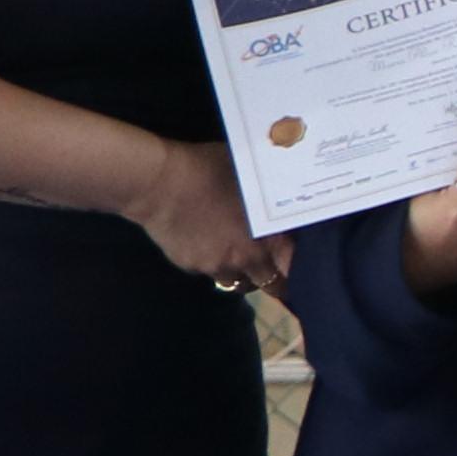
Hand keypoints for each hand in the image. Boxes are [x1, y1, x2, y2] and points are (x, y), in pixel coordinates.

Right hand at [124, 138, 289, 295]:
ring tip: (238, 252)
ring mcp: (212, 266)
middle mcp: (241, 261)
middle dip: (271, 276)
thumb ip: (270, 200)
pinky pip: (207, 270)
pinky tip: (206, 240)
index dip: (297, 271)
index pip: (291, 271)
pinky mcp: (188, 265)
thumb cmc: (209, 170)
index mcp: (263, 241)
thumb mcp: (252, 180)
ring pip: (236, 280)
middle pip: (268, 285)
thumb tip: (287, 199)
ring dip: (241, 271)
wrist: (158, 182)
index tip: (298, 265)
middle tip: (271, 264)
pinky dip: (211, 260)